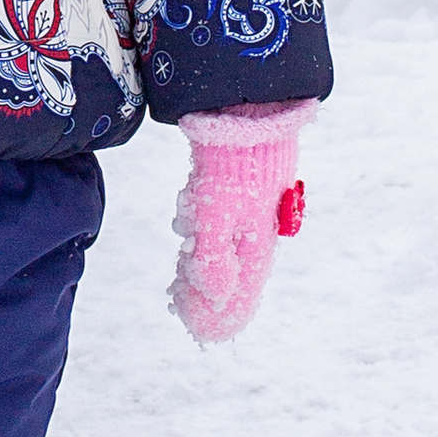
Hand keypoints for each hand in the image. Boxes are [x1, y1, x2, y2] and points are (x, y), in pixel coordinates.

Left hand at [168, 106, 313, 345]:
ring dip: (203, 259)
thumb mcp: (217, 217)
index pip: (240, 293)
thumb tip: (212, 297)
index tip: (193, 324)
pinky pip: (221, 221)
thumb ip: (213, 261)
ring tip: (182, 271)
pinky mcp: (240, 187)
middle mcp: (257, 231)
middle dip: (205, 288)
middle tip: (179, 297)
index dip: (216, 312)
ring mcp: (249, 209)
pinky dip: (205, 232)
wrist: (247, 112)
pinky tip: (191, 224)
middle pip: (232, 272)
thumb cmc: (232, 167)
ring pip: (225, 246)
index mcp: (257, 245)